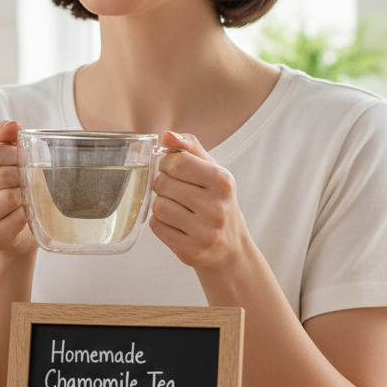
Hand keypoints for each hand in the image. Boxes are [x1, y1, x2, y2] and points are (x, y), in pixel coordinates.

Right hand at [0, 120, 37, 255]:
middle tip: (31, 177)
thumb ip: (5, 139)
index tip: (24, 158)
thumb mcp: (5, 160)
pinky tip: (27, 212)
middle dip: (23, 174)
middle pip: (1, 175)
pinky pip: (16, 219)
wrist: (13, 231)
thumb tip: (12, 125)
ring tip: (28, 193)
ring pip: (8, 198)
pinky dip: (27, 213)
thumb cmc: (8, 189)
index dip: (15, 153)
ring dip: (25, 194)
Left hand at [149, 131, 250, 269]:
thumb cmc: (218, 204)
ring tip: (178, 210)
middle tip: (177, 193)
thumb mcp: (212, 172)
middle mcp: (217, 207)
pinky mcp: (190, 250)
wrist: (231, 249)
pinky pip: (156, 226)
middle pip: (163, 184)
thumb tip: (167, 136)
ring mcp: (204, 232)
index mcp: (223, 182)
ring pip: (158, 206)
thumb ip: (190, 149)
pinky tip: (176, 226)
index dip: (166, 163)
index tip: (171, 168)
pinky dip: (160, 224)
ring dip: (161, 205)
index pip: (177, 162)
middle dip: (163, 185)